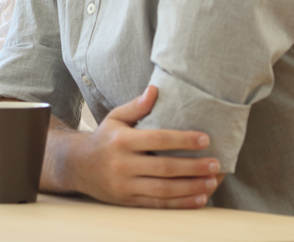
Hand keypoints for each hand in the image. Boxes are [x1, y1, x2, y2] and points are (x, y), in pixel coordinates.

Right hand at [62, 86, 224, 207]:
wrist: (78, 166)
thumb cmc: (104, 139)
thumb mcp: (115, 118)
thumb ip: (136, 106)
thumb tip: (155, 90)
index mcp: (121, 140)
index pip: (157, 139)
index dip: (183, 139)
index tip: (205, 139)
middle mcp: (122, 164)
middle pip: (164, 167)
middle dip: (193, 167)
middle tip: (215, 164)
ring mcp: (124, 185)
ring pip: (163, 189)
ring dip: (191, 187)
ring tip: (211, 182)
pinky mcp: (128, 201)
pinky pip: (158, 204)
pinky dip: (180, 203)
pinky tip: (199, 198)